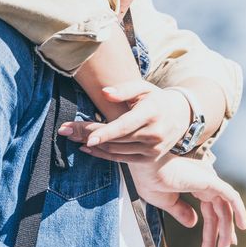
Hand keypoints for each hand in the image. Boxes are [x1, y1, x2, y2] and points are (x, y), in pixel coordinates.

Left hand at [57, 80, 190, 160]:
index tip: (87, 138)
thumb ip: (124, 89)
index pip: (125, 125)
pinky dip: (103, 155)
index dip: (105, 132)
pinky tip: (88, 148)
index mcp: (152, 112)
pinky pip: (121, 159)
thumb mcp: (143, 87)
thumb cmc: (155, 99)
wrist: (179, 117)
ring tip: (73, 137)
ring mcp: (152, 149)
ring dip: (93, 145)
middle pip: (115, 138)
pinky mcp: (149, 158)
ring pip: (116, 149)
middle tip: (66, 131)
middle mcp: (154, 133)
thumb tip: (105, 93)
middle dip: (88, 135)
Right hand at [128, 155, 245, 246]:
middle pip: (218, 215)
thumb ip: (181, 212)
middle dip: (220, 238)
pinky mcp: (212, 181)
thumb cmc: (150, 180)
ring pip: (225, 212)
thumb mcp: (166, 202)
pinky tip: (242, 227)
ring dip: (226, 234)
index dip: (214, 231)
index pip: (211, 211)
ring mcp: (209, 182)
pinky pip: (232, 197)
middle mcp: (205, 184)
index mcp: (194, 186)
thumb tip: (193, 223)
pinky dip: (240, 211)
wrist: (146, 169)